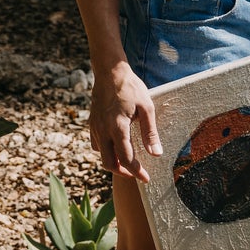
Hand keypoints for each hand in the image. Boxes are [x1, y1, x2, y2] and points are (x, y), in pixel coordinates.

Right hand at [89, 63, 161, 180]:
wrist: (109, 71)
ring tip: (128, 161)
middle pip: (109, 163)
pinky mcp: (92, 122)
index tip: (146, 178)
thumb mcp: (146, 107)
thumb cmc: (130, 87)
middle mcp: (103, 130)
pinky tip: (115, 146)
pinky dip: (105, 150)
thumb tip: (156, 154)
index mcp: (118, 127)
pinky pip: (96, 144)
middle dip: (123, 172)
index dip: (136, 172)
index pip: (126, 158)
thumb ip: (150, 133)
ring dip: (114, 162)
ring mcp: (95, 127)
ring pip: (101, 155)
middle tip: (136, 173)